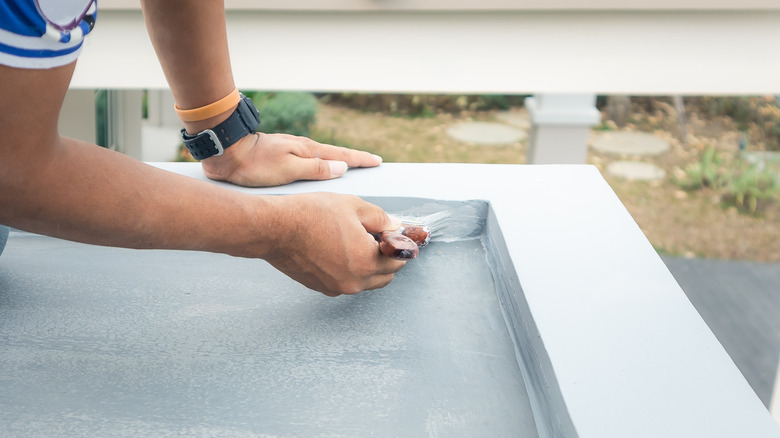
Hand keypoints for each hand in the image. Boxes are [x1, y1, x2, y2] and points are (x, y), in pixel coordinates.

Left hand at [200, 132, 382, 186]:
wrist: (228, 153)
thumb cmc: (256, 165)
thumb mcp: (289, 170)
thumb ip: (316, 169)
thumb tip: (342, 167)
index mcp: (308, 151)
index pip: (342, 156)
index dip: (360, 160)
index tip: (377, 161)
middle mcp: (303, 149)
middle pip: (334, 154)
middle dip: (353, 159)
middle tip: (369, 162)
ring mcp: (292, 150)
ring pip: (321, 157)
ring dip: (336, 161)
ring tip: (349, 167)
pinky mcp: (281, 156)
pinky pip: (309, 160)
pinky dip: (320, 164)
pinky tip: (317, 169)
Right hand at [262, 193, 406, 296]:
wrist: (275, 228)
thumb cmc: (311, 215)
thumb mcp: (354, 206)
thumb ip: (381, 218)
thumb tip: (394, 227)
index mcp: (367, 261)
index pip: (399, 260)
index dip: (399, 246)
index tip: (395, 236)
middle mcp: (355, 281)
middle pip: (385, 276)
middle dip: (386, 259)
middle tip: (377, 239)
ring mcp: (337, 287)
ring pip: (366, 282)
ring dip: (369, 267)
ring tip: (355, 243)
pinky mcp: (322, 288)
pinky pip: (346, 282)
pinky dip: (350, 271)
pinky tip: (339, 251)